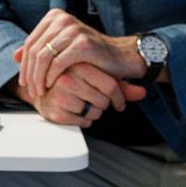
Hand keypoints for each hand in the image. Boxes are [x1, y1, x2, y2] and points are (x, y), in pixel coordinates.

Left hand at [15, 8, 147, 98]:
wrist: (120, 57)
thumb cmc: (89, 55)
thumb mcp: (61, 48)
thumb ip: (40, 50)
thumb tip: (14, 56)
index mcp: (55, 17)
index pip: (30, 42)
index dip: (24, 64)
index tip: (23, 81)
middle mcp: (63, 20)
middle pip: (35, 50)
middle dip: (29, 74)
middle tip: (30, 90)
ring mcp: (73, 30)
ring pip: (43, 57)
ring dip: (38, 78)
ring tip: (39, 91)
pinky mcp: (83, 44)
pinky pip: (58, 63)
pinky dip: (51, 77)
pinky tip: (51, 85)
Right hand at [16, 60, 147, 127]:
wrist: (42, 88)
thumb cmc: (72, 81)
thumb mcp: (96, 77)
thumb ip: (121, 85)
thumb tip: (143, 92)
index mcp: (78, 64)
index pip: (110, 85)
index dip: (119, 98)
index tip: (118, 103)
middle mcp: (67, 78)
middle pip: (103, 100)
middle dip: (102, 104)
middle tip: (92, 100)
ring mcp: (59, 95)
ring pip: (94, 112)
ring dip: (93, 113)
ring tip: (82, 104)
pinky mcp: (55, 111)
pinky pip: (83, 122)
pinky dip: (83, 121)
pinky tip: (75, 112)